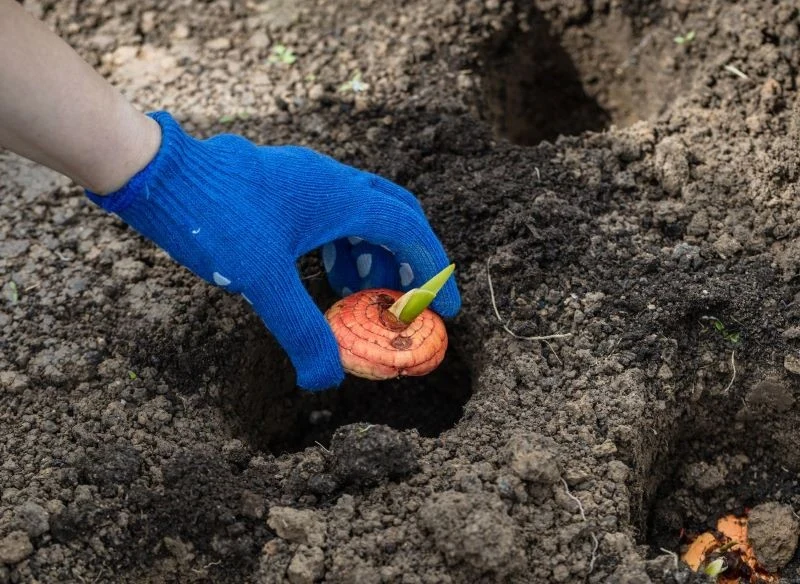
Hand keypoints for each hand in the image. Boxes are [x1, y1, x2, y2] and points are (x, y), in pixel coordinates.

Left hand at [86, 112, 459, 390]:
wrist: (156, 172)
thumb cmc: (213, 216)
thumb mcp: (262, 280)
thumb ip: (300, 330)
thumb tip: (325, 379)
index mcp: (340, 196)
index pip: (408, 231)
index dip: (433, 273)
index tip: (444, 309)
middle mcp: (331, 182)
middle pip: (394, 216)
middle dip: (408, 261)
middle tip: (409, 300)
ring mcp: (306, 181)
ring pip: (360, 217)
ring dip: (371, 256)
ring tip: (364, 296)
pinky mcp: (283, 187)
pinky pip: (330, 218)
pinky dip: (341, 250)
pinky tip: (325, 278)